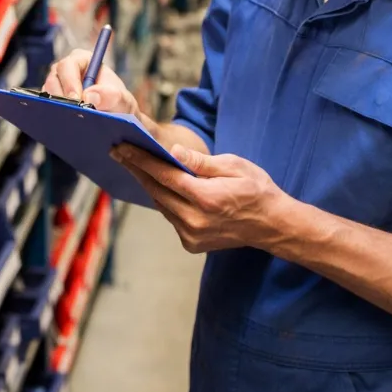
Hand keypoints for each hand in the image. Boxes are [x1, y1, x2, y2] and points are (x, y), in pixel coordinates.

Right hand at [43, 49, 139, 118]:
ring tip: (71, 121)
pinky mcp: (52, 102)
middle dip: (61, 97)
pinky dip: (54, 116)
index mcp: (83, 60)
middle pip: (53, 79)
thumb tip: (90, 96)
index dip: (70, 82)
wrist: (116, 120)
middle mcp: (66, 71)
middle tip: (72, 113)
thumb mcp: (123, 100)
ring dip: (57, 108)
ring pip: (47, 95)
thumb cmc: (119, 105)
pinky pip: (46, 108)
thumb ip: (112, 96)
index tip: (77, 100)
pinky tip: (65, 125)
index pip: (69, 65)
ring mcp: (57, 86)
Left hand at [112, 143, 291, 253]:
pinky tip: (163, 188)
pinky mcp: (191, 244)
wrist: (272, 226)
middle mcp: (195, 220)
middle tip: (119, 153)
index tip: (122, 147)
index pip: (164, 175)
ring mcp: (192, 235)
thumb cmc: (256, 190)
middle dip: (136, 169)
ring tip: (137, 166)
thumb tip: (173, 151)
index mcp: (206, 198)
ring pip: (161, 205)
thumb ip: (202, 162)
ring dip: (150, 186)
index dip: (140, 159)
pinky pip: (171, 218)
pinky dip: (166, 202)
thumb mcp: (235, 166)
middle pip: (156, 190)